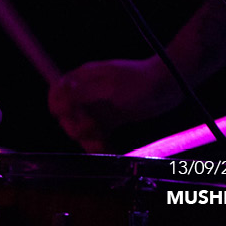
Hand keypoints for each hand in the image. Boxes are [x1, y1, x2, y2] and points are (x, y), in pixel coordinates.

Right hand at [48, 56, 179, 151]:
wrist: (168, 86)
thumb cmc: (139, 81)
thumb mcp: (110, 86)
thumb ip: (82, 93)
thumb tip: (57, 101)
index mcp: (84, 78)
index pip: (57, 92)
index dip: (58, 106)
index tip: (68, 116)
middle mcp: (88, 93)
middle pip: (66, 115)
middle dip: (75, 126)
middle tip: (92, 128)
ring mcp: (99, 107)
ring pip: (81, 128)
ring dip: (88, 139)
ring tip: (102, 143)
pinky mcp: (111, 120)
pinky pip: (97, 136)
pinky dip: (99, 144)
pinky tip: (107, 148)